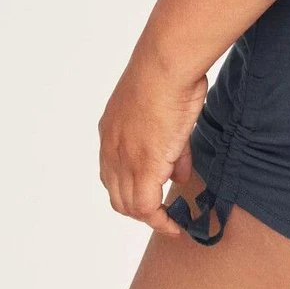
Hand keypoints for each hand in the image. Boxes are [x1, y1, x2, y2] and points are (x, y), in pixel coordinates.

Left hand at [98, 47, 210, 238]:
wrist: (166, 64)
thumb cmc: (169, 73)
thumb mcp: (164, 110)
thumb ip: (170, 146)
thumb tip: (178, 173)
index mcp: (111, 130)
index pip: (114, 172)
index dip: (132, 187)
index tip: (153, 194)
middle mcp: (111, 149)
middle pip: (117, 195)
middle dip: (139, 208)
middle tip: (162, 213)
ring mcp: (125, 160)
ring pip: (129, 205)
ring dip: (149, 217)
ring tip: (169, 222)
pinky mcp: (144, 168)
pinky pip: (148, 208)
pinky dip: (161, 221)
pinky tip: (174, 225)